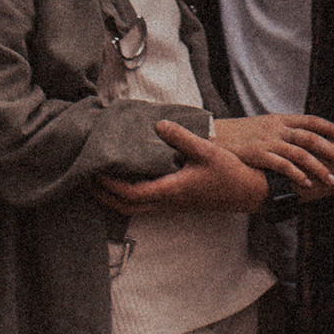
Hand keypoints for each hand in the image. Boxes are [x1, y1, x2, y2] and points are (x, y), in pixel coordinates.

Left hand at [96, 124, 271, 214]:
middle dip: (102, 194)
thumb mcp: (207, 151)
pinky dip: (128, 194)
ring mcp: (171, 205)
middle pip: (125, 206)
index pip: (129, 193)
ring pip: (133, 207)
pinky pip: (144, 202)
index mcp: (170, 191)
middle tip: (85, 176)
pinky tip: (127, 179)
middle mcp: (167, 202)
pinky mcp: (176, 202)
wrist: (248, 193)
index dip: (108, 184)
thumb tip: (157, 126)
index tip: (94, 168)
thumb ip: (182, 138)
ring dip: (113, 196)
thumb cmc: (230, 173)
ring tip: (99, 177)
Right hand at [210, 111, 333, 194]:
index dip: (331, 128)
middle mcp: (277, 128)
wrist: (209, 136)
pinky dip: (297, 175)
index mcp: (279, 120)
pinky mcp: (257, 154)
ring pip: (301, 154)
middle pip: (312, 138)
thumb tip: (298, 143)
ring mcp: (268, 141)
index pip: (312, 121)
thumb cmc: (235, 136)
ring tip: (333, 181)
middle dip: (333, 151)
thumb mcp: (260, 128)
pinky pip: (282, 165)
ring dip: (319, 168)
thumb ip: (280, 133)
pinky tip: (307, 184)